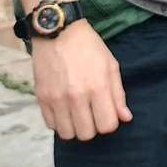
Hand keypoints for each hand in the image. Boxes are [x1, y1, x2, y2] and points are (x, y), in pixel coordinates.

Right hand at [31, 22, 131, 140]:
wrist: (58, 31)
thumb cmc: (88, 47)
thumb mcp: (110, 65)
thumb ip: (118, 95)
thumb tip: (125, 118)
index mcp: (97, 88)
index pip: (107, 126)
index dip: (109, 123)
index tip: (106, 113)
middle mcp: (76, 97)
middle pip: (86, 134)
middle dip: (92, 127)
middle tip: (91, 114)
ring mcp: (56, 99)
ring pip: (67, 134)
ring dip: (74, 128)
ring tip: (77, 114)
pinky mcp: (41, 98)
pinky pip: (50, 125)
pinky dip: (58, 122)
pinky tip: (64, 110)